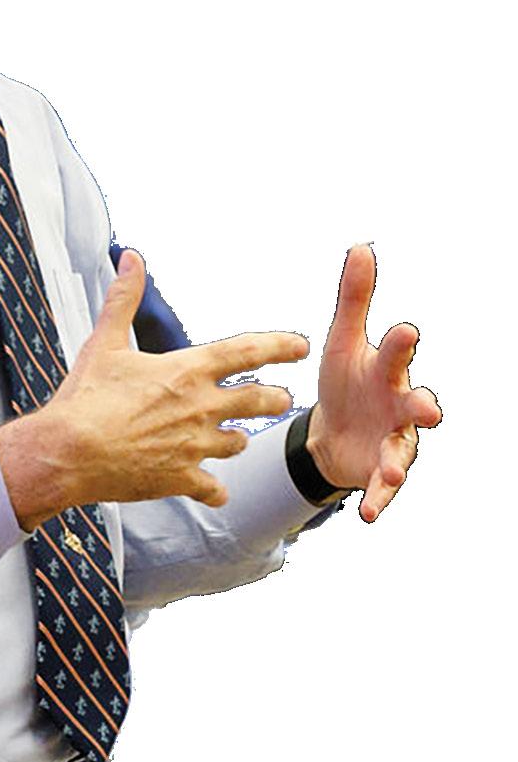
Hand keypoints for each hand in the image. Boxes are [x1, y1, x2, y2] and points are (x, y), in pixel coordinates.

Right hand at [0, 251, 309, 529]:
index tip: (300, 346)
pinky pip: (212, 488)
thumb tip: (132, 258)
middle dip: (275, 399)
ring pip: (237, 443)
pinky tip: (214, 491)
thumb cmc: (84, 397)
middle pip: (258, 401)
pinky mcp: (180, 479)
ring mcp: (193, 446)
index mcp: (186, 370)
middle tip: (282, 398)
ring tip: (236, 439)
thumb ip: (123, 299)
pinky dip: (214, 490)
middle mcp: (200, 408)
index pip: (246, 352)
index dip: (279, 346)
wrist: (67, 452)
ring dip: (238, 439)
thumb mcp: (104, 341)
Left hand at [307, 244, 441, 522]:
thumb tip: (361, 247)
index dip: (401, 343)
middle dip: (422, 408)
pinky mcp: (378, 470)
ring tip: (391, 472)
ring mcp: (391, 440)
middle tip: (428, 412)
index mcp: (386, 371)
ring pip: (402, 452)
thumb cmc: (346, 378)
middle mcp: (397, 406)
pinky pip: (382, 487)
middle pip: (415, 405)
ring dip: (397, 463)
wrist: (333, 426)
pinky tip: (368, 514)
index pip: (397, 354)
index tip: (403, 330)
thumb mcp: (342, 339)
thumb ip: (353, 299)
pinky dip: (377, 499)